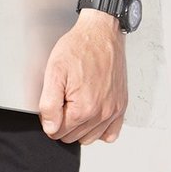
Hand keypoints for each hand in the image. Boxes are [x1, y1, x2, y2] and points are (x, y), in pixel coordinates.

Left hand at [37, 9, 127, 144]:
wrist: (101, 33)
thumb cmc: (79, 47)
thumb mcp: (54, 70)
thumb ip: (49, 103)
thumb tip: (50, 127)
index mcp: (83, 108)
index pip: (57, 132)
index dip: (49, 117)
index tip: (52, 101)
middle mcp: (101, 113)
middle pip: (72, 137)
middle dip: (63, 121)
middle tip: (63, 98)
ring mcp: (113, 111)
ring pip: (90, 138)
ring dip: (80, 127)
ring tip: (76, 103)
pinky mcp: (121, 106)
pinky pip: (110, 134)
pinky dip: (100, 129)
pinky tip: (91, 114)